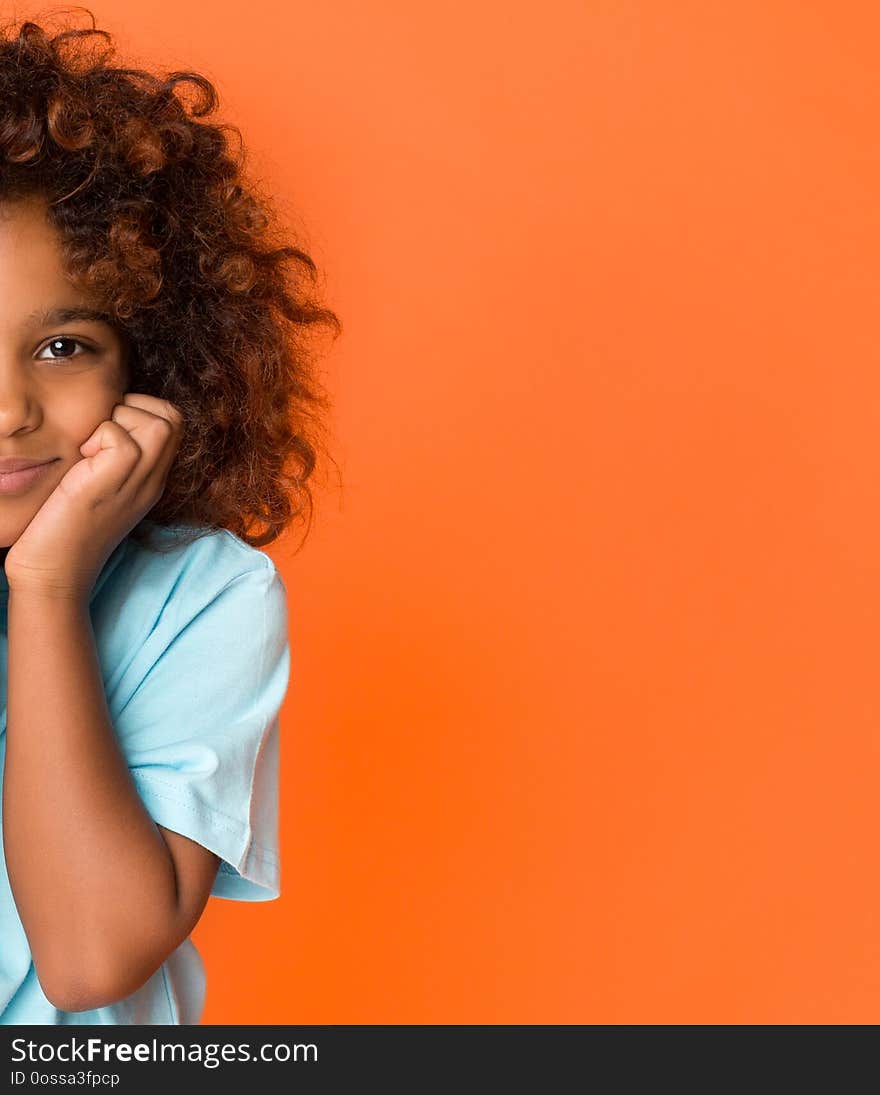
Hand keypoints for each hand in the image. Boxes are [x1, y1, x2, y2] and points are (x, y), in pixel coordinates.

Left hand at [3, 393, 184, 600]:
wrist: (53, 572)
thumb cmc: (62, 528)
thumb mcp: (98, 485)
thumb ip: (110, 456)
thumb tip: (103, 416)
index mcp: (150, 478)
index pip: (172, 421)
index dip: (142, 409)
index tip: (108, 428)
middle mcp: (151, 480)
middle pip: (173, 417)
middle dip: (136, 407)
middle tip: (101, 433)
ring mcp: (138, 484)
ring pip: (160, 423)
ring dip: (121, 419)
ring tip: (92, 447)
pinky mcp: (114, 484)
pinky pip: (123, 439)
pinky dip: (100, 436)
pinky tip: (81, 460)